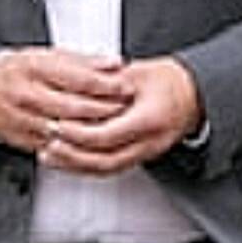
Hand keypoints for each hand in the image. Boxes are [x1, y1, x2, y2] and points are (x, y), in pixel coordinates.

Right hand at [0, 47, 134, 153]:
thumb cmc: (20, 71)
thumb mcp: (49, 56)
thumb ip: (84, 61)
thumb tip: (114, 64)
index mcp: (34, 69)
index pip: (77, 78)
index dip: (106, 84)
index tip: (124, 86)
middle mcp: (27, 94)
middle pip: (74, 106)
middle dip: (105, 108)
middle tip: (125, 106)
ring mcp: (23, 119)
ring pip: (66, 129)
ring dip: (94, 129)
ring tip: (115, 124)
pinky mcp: (23, 139)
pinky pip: (55, 145)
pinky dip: (76, 144)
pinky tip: (93, 140)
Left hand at [41, 58, 202, 175]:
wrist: (193, 97)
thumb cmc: (169, 82)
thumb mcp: (138, 73)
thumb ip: (107, 83)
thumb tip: (77, 88)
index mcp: (149, 118)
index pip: (107, 135)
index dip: (79, 133)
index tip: (58, 124)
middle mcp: (149, 142)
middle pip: (104, 160)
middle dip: (72, 154)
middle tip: (48, 142)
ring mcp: (146, 153)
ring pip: (106, 169)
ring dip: (75, 165)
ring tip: (51, 155)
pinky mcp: (140, 157)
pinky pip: (110, 169)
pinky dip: (86, 167)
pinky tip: (69, 160)